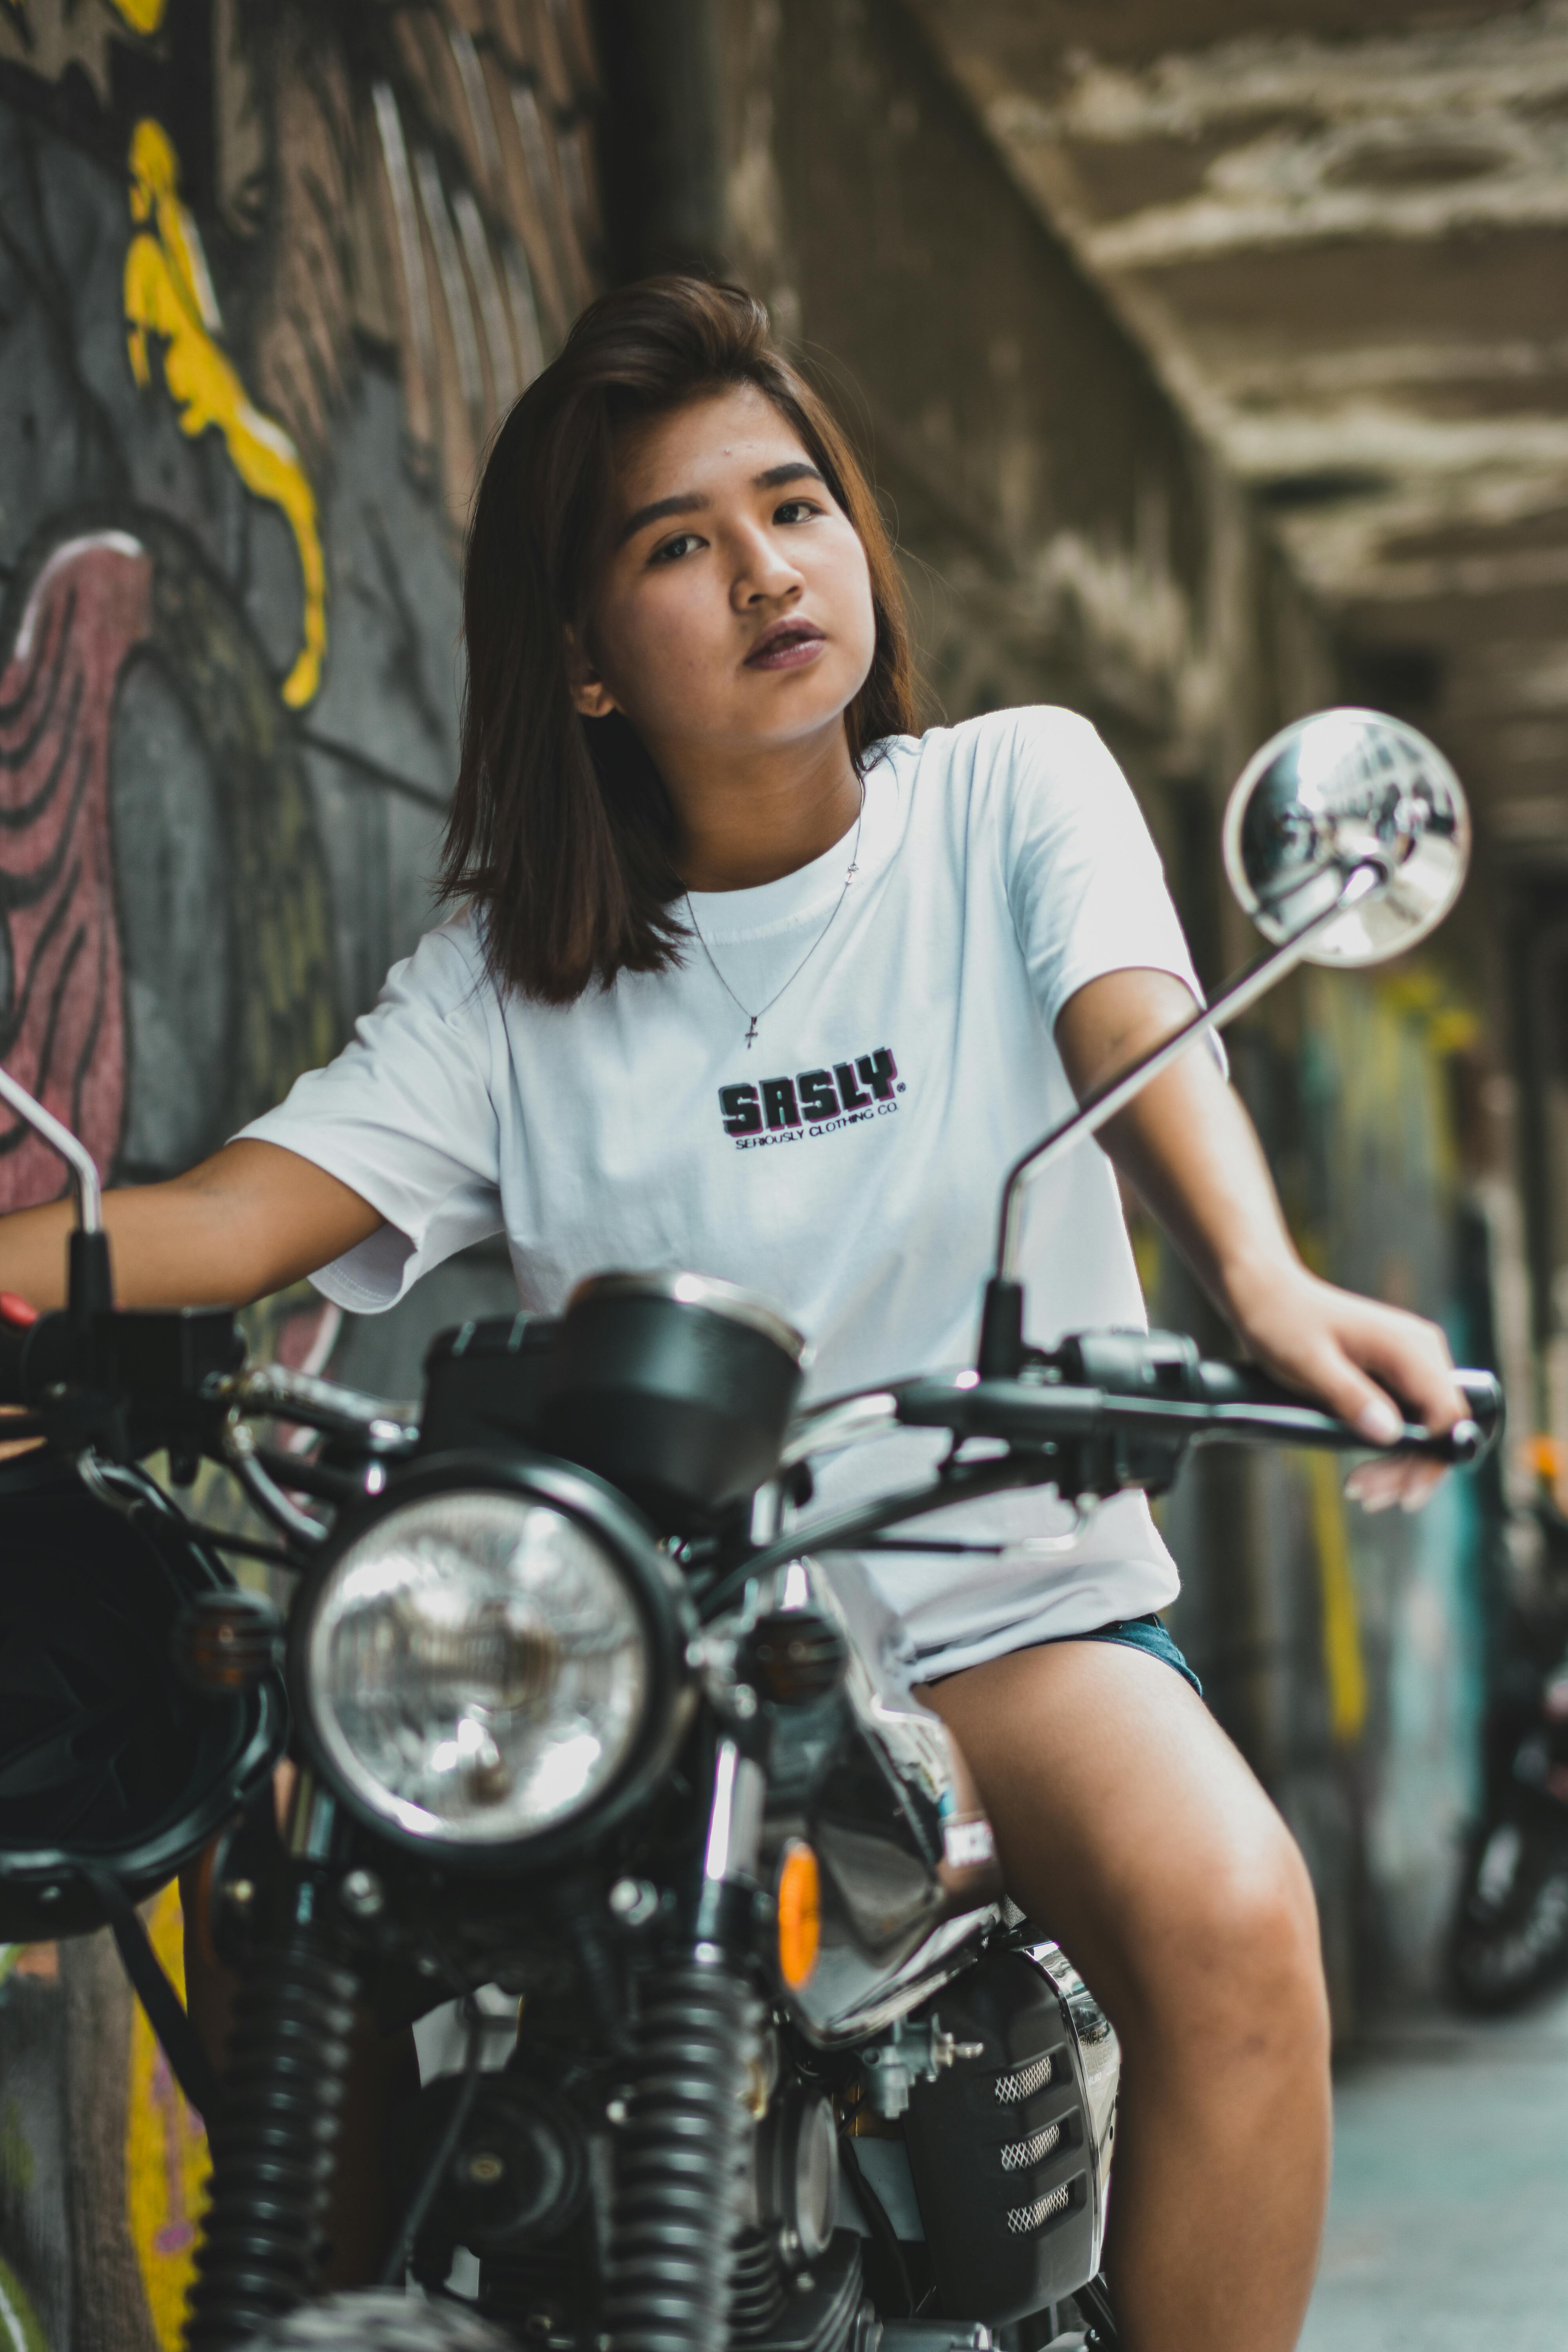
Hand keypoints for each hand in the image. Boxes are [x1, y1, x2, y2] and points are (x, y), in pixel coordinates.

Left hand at [1225, 1259, 1465, 1513]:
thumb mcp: (1309, 1364)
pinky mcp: (1397, 1369)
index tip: (1402, 1493)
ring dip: (1402, 1463)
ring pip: (1428, 1425)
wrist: (1268, 1295)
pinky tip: (1368, 1468)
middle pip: (1442, 1426)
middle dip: (1412, 1469)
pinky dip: (1394, 1445)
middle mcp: (1422, 1351)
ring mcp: (1412, 1360)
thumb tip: (1389, 1433)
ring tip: (1363, 1490)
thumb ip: (1350, 1396)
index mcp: (1409, 1348)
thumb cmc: (1283, 1323)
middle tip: (1368, 1497)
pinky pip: (1411, 1414)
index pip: (1446, 1416)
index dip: (1431, 1460)